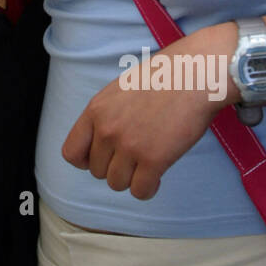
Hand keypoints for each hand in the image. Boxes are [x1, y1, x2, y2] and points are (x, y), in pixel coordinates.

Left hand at [62, 42, 228, 199]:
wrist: (195, 74)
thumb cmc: (164, 77)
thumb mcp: (121, 89)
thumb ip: (107, 114)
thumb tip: (103, 141)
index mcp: (96, 110)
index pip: (71, 152)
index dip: (87, 160)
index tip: (104, 157)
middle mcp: (107, 130)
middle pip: (97, 171)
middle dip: (115, 168)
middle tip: (135, 157)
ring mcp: (129, 145)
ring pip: (116, 184)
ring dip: (131, 179)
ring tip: (147, 165)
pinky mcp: (153, 159)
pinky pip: (140, 191)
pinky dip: (148, 189)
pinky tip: (157, 176)